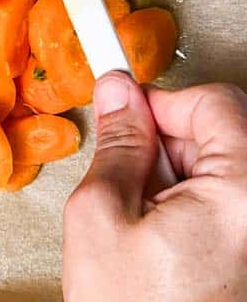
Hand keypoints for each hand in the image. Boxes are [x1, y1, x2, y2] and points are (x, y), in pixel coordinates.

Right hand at [63, 71, 246, 300]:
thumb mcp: (101, 216)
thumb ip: (118, 144)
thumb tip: (119, 94)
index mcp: (243, 192)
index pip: (213, 102)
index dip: (158, 100)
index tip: (119, 97)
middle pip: (223, 132)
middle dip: (167, 141)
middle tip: (127, 179)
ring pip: (223, 167)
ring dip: (177, 177)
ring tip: (143, 222)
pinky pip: (227, 202)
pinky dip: (191, 206)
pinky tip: (162, 239)